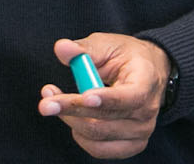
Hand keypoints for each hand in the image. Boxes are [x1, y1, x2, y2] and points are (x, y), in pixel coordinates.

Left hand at [37, 34, 170, 159]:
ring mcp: (140, 133)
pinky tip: (73, 117)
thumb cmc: (125, 57)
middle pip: (105, 121)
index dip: (107, 100)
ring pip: (97, 136)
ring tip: (54, 100)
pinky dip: (80, 134)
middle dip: (72, 110)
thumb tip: (62, 48)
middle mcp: (147, 112)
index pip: (130, 98)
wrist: (147, 73)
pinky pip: (98, 149)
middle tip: (46, 99)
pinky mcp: (130, 145)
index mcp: (146, 83)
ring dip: (70, 119)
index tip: (84, 96)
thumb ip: (84, 48)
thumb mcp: (108, 44)